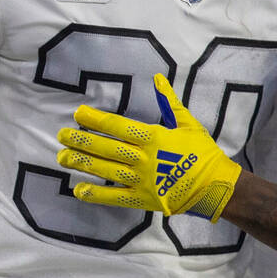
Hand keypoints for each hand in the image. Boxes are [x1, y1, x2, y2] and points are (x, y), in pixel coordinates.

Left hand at [57, 73, 240, 220]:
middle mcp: (143, 158)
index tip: (78, 114)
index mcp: (154, 137)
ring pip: (105, 170)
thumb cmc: (203, 153)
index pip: (118, 125)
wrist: (215, 186)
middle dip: (81, 140)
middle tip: (61, 135)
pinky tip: (78, 190)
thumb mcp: (188, 123)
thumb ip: (169, 102)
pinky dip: (96, 195)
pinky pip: (115, 197)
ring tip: (62, 158)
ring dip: (82, 163)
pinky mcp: (143, 200)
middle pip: (106, 147)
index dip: (96, 119)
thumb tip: (157, 77)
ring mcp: (142, 180)